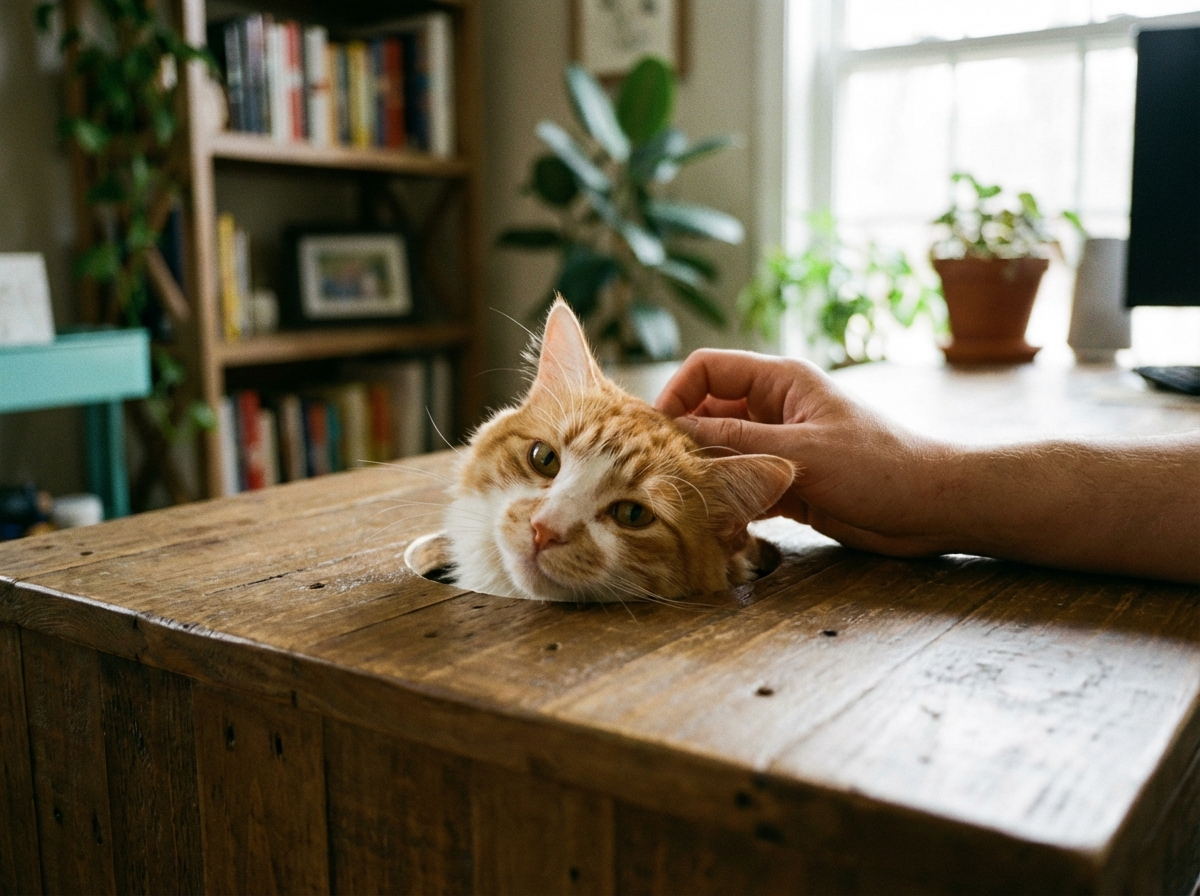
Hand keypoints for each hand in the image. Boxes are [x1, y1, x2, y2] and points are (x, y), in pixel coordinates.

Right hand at [655, 349, 956, 556]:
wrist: (931, 507)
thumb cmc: (879, 467)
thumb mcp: (801, 451)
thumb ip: (737, 441)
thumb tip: (676, 431)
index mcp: (780, 381)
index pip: (708, 369)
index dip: (677, 394)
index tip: (656, 433)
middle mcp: (774, 408)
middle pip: (707, 412)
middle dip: (683, 440)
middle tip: (662, 474)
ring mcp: (778, 446)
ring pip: (720, 452)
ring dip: (703, 473)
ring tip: (686, 501)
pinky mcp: (785, 483)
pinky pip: (739, 483)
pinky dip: (724, 499)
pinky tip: (714, 521)